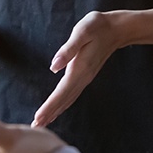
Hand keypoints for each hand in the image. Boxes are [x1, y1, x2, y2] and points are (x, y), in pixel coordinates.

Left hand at [33, 11, 122, 128]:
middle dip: (49, 113)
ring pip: (68, 99)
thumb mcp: (82, 32)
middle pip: (64, 100)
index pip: (62, 92)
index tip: (38, 117)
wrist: (116, 29)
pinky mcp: (85, 75)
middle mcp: (83, 77)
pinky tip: (57, 108)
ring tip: (43, 122)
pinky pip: (72, 94)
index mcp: (80, 68)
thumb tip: (53, 66)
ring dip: (55, 111)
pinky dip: (63, 104)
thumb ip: (68, 49)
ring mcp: (85, 78)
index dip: (49, 106)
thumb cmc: (97, 26)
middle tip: (35, 126)